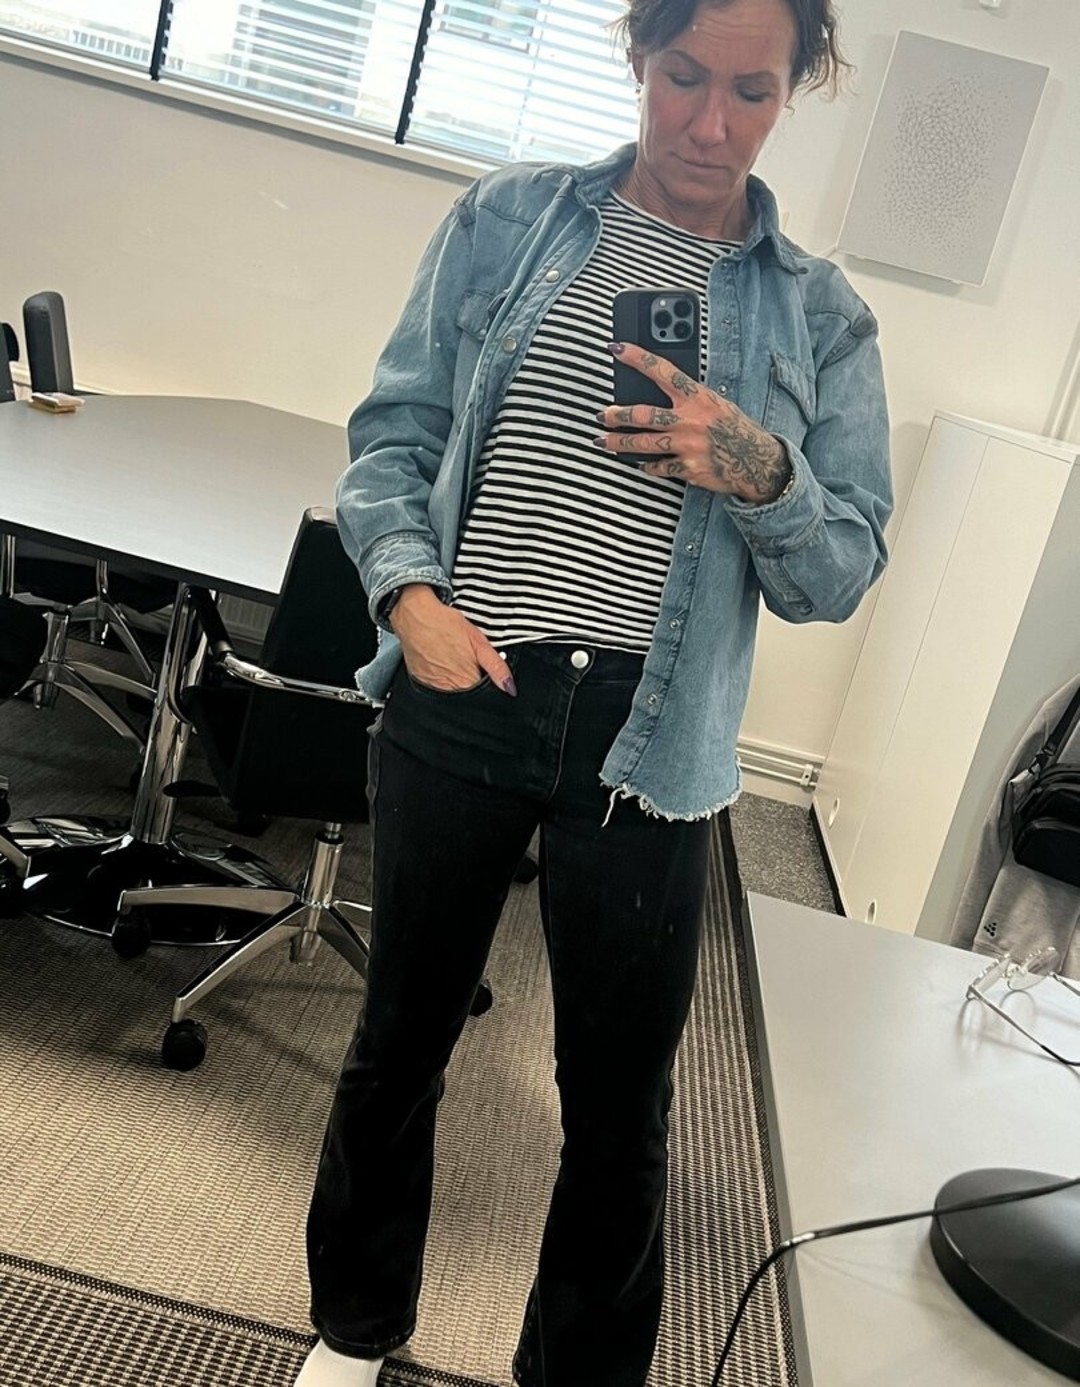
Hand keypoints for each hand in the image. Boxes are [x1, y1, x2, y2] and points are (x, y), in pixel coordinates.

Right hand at [390, 585, 516, 694]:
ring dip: (457, 679)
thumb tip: (509, 686)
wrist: (415, 616)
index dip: (487, 680)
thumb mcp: (478, 641)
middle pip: (469, 694)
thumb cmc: (445, 624)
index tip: (483, 668)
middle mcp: (450, 688)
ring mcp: (433, 687)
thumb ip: (496, 666)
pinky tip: (442, 661)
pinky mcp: (421, 682)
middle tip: (467, 659)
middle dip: (473, 680)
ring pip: (454, 692)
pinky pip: (437, 687)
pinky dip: (442, 677)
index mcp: (467, 681)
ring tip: (453, 658)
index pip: (485, 694)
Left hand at [595, 341, 792, 503]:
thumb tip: (659, 393)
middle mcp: (690, 421)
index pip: (662, 371)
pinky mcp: (687, 469)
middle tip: (601, 414)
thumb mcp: (716, 404)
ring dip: (619, 443)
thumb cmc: (735, 429)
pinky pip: (659, 468)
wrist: (757, 462)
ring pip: (643, 444)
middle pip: (643, 415)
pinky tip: (640, 464)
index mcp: (697, 398)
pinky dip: (647, 466)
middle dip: (618, 415)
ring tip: (602, 441)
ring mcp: (687, 446)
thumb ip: (689, 399)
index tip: (616, 348)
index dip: (638, 358)